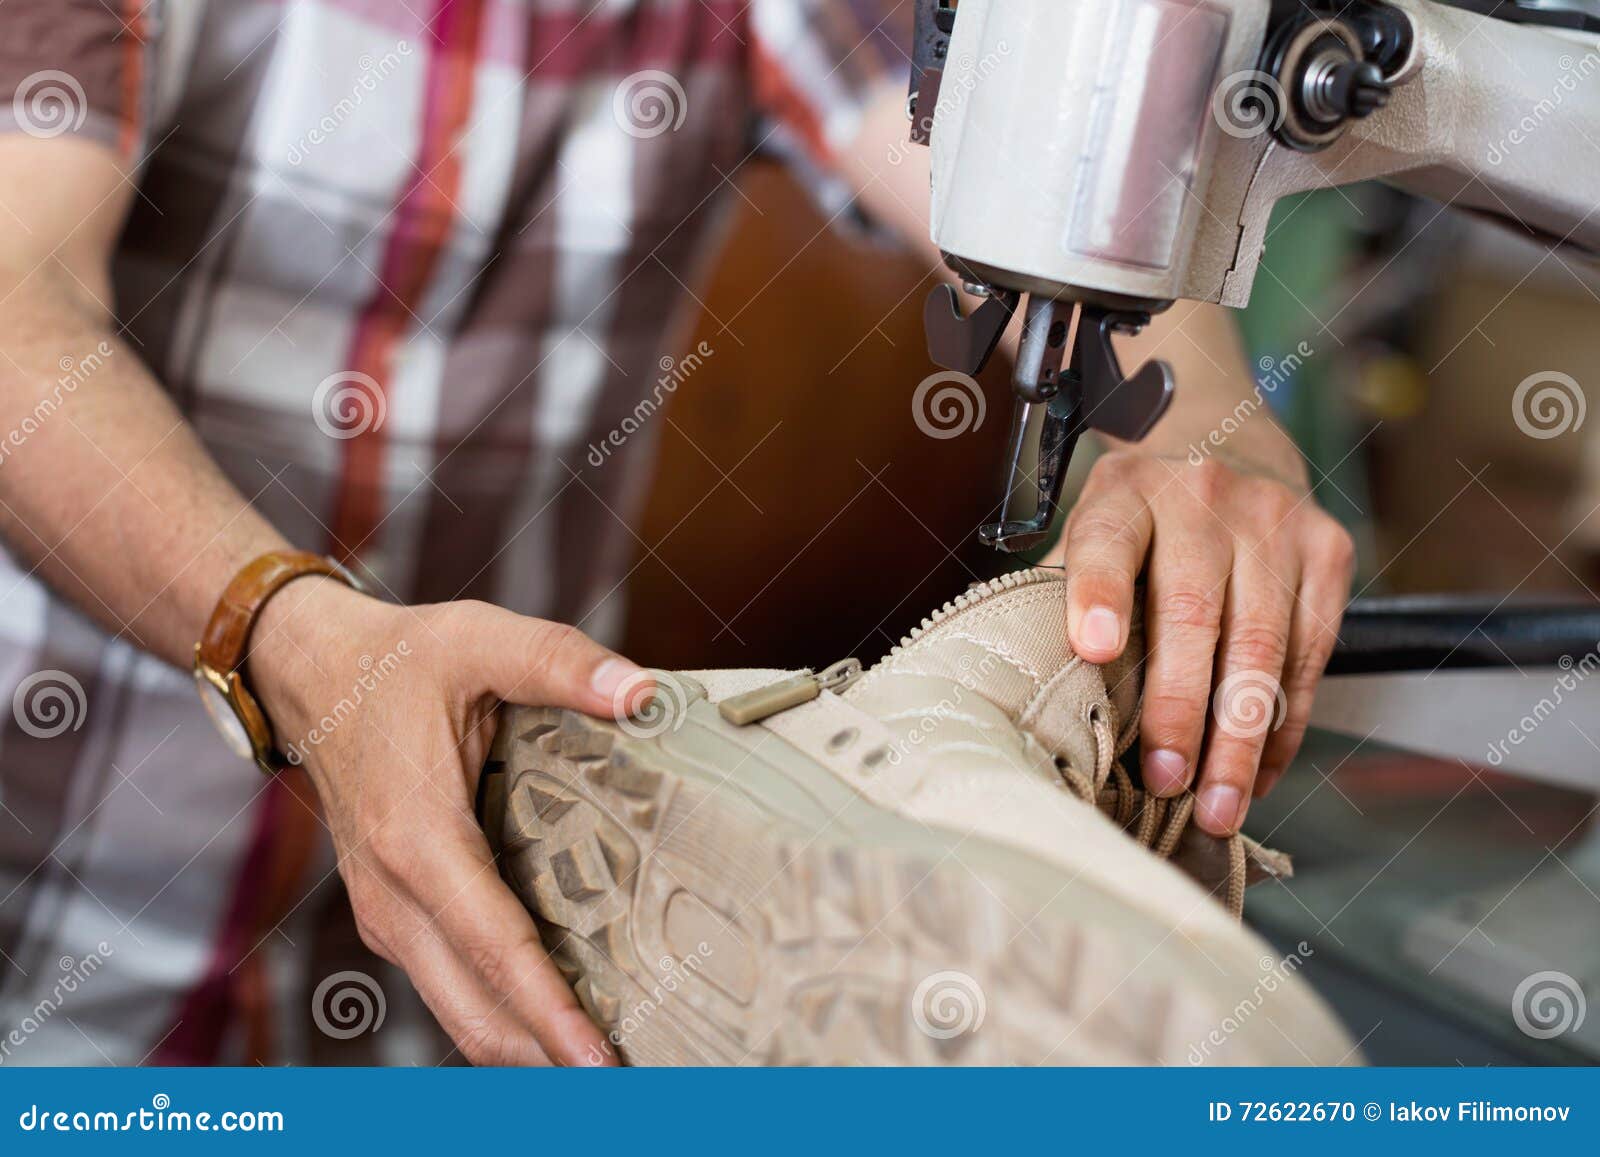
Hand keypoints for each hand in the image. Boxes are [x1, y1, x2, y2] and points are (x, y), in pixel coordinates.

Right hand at [248, 581, 650, 1065]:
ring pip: (458, 1011)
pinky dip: (500, 1015)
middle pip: (475, 1008)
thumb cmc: (398, 660)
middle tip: (627, 1078)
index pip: (495, 947)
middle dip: (546, 1056)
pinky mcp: (395, 914)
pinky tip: (556, 1021)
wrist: (310, 671)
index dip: (550, 1010)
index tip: (600, 1061)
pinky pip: (450, 986)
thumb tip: (645, 694)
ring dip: (524, 1046)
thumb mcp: (481, 640)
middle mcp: (394, 893)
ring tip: (603, 1063)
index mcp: (418, 839)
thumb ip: (562, 665)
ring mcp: (388, 912)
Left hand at [1054, 451, 1354, 835]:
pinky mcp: (1327, 549)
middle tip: (1166, 783)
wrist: (1231, 440)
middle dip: (1180, 709)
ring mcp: (1273, 521)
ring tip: (1217, 806)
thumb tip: (1030, 697)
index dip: (1098, 595)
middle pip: (1191, 612)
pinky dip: (1284, 724)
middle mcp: (1201, 498)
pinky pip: (1309, 655)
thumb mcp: (1091, 529)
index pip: (1107, 543)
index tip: (1091, 648)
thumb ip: (1063, 595)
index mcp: (1126, 492)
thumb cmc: (1142, 518)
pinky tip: (1260, 772)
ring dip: (1240, 740)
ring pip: (1261, 645)